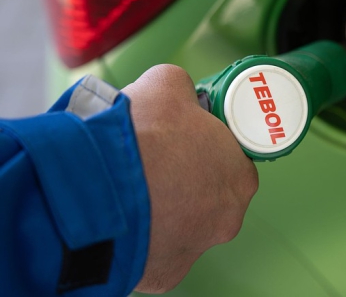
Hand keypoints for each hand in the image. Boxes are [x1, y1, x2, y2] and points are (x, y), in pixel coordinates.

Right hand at [122, 64, 257, 292]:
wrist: (95, 188)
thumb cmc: (141, 136)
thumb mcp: (166, 84)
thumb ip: (183, 86)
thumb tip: (179, 90)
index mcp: (239, 174)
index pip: (229, 157)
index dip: (204, 145)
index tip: (181, 140)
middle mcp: (227, 217)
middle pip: (209, 192)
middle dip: (185, 177)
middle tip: (154, 162)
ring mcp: (197, 248)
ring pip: (183, 222)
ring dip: (164, 207)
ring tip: (133, 187)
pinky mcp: (165, 272)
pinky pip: (157, 249)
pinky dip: (143, 234)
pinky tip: (125, 215)